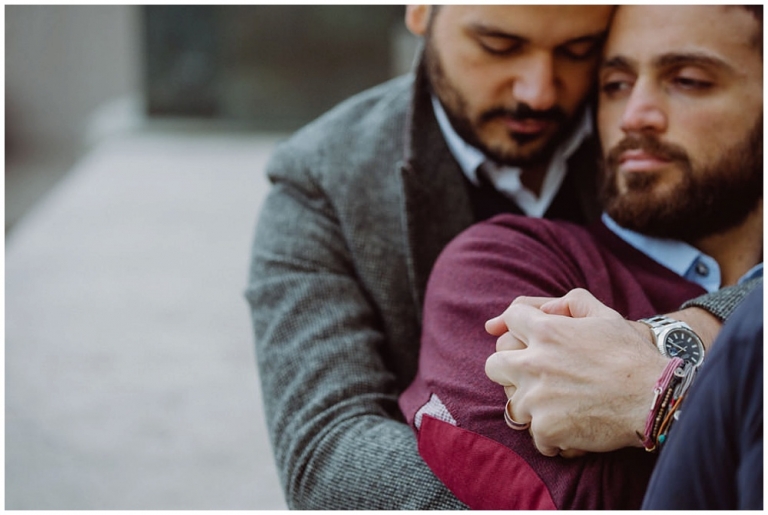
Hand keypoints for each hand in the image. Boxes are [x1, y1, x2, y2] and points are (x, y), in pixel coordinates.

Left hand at [485, 289, 668, 455]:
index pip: (509, 320)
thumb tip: (543, 311)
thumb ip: (570, 302)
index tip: (520, 338)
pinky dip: (551, 437)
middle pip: (493, 364)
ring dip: (530, 406)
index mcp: (545, 331)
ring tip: (556, 407)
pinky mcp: (545, 429)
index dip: (515, 328)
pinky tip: (570, 431)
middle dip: (508, 369)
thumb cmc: (631, 355)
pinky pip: (534, 436)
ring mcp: (535, 398)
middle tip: (531, 377)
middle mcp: (532, 363)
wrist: (654, 398)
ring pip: (511, 404)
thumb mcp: (604, 314)